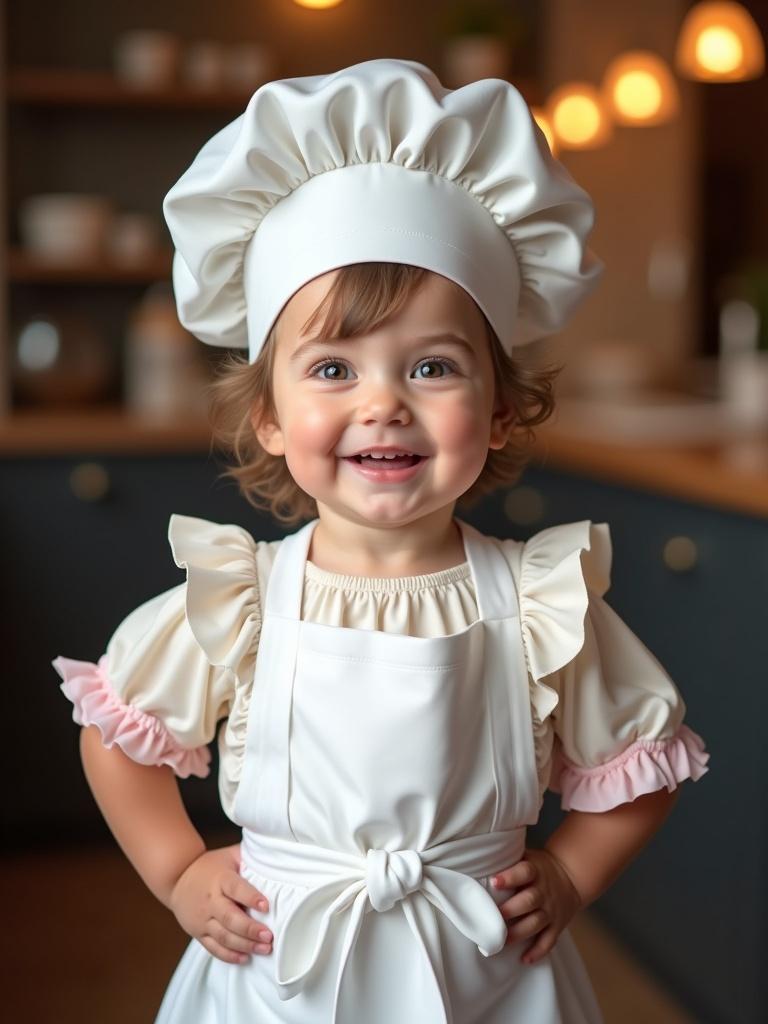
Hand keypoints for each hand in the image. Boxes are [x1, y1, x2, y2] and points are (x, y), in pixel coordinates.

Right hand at [169, 844, 272, 964]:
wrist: (177, 877)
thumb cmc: (210, 866)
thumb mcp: (229, 855)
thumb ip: (249, 857)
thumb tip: (274, 858)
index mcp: (220, 879)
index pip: (236, 888)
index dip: (251, 897)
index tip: (266, 906)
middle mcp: (210, 900)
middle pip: (230, 918)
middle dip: (250, 929)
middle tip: (269, 936)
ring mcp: (203, 919)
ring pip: (223, 936)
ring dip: (244, 945)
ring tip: (264, 949)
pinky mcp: (198, 933)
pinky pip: (213, 948)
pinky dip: (229, 955)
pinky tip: (245, 957)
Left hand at [492, 847, 582, 965]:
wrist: (570, 876)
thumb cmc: (539, 868)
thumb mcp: (528, 858)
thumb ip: (509, 861)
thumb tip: (480, 862)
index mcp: (535, 871)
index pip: (524, 872)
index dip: (510, 877)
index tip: (494, 882)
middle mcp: (543, 891)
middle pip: (529, 900)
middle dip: (511, 910)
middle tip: (495, 917)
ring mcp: (551, 910)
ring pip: (536, 923)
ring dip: (519, 933)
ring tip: (502, 941)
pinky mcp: (557, 926)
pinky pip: (549, 941)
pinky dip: (538, 951)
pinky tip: (524, 959)